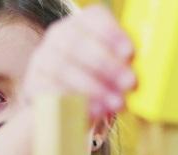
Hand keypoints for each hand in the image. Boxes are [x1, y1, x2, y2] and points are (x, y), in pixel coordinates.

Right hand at [23, 4, 136, 119]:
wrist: (62, 113)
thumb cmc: (97, 87)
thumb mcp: (113, 73)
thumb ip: (125, 67)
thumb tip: (145, 74)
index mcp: (81, 25)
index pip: (94, 18)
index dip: (111, 33)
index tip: (129, 52)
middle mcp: (58, 37)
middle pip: (77, 42)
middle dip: (107, 64)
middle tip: (129, 83)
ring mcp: (41, 59)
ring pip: (64, 67)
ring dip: (94, 87)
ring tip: (116, 103)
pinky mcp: (32, 85)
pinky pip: (51, 90)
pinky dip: (75, 101)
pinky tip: (94, 110)